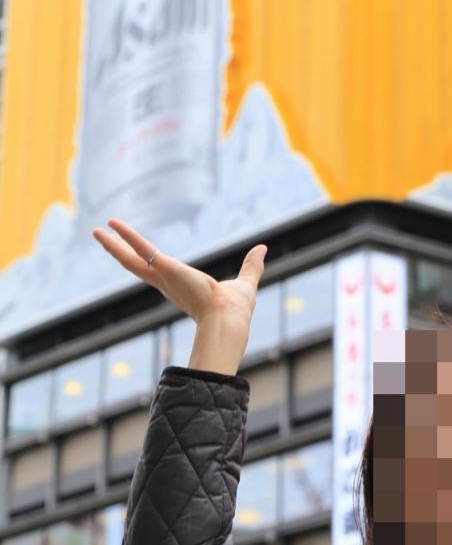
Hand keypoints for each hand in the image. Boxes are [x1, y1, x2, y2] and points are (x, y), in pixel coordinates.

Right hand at [91, 218, 266, 326]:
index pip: (159, 272)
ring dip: (113, 244)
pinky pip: (140, 249)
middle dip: (121, 253)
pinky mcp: (164, 268)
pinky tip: (111, 226)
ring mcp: (163, 277)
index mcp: (182, 287)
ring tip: (96, 231)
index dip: (149, 263)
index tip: (141, 254)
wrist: (228, 318)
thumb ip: (252, 266)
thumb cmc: (235, 308)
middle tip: (105, 241)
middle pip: (137, 266)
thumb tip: (262, 250)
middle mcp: (168, 283)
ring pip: (131, 259)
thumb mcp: (245, 281)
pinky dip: (125, 237)